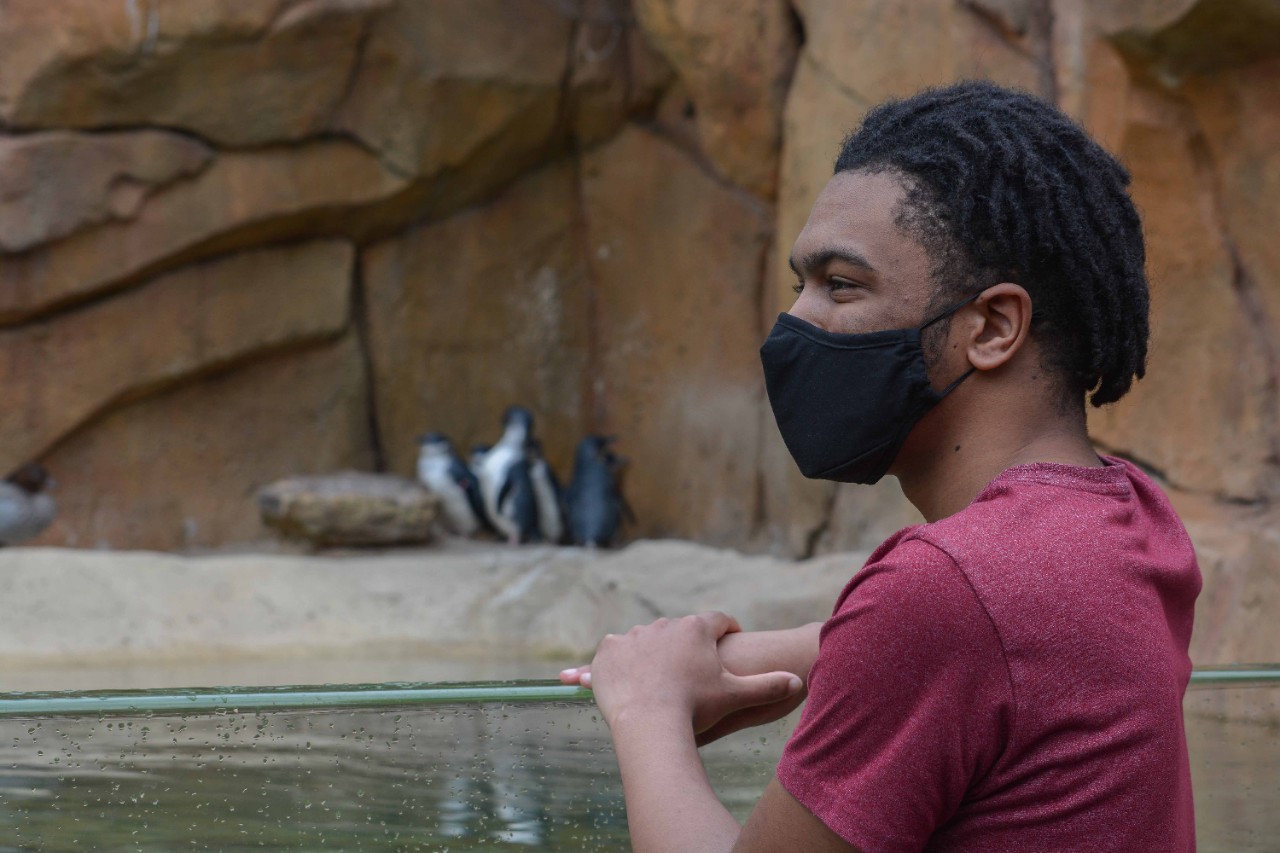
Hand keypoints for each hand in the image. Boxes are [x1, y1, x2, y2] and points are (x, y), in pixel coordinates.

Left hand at [584, 612, 802, 735]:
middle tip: (692, 667)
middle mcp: (664, 624)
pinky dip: (623, 661)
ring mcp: (633, 635)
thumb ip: (768, 686)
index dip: (727, 630)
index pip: (718, 621)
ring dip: (654, 651)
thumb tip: (799, 680)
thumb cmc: (696, 707)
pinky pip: (616, 650)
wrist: (649, 722)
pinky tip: (630, 676)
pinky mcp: (609, 651)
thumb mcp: (736, 696)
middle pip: (680, 630)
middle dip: (687, 644)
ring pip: (647, 639)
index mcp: (696, 628)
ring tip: (658, 675)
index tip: (730, 638)